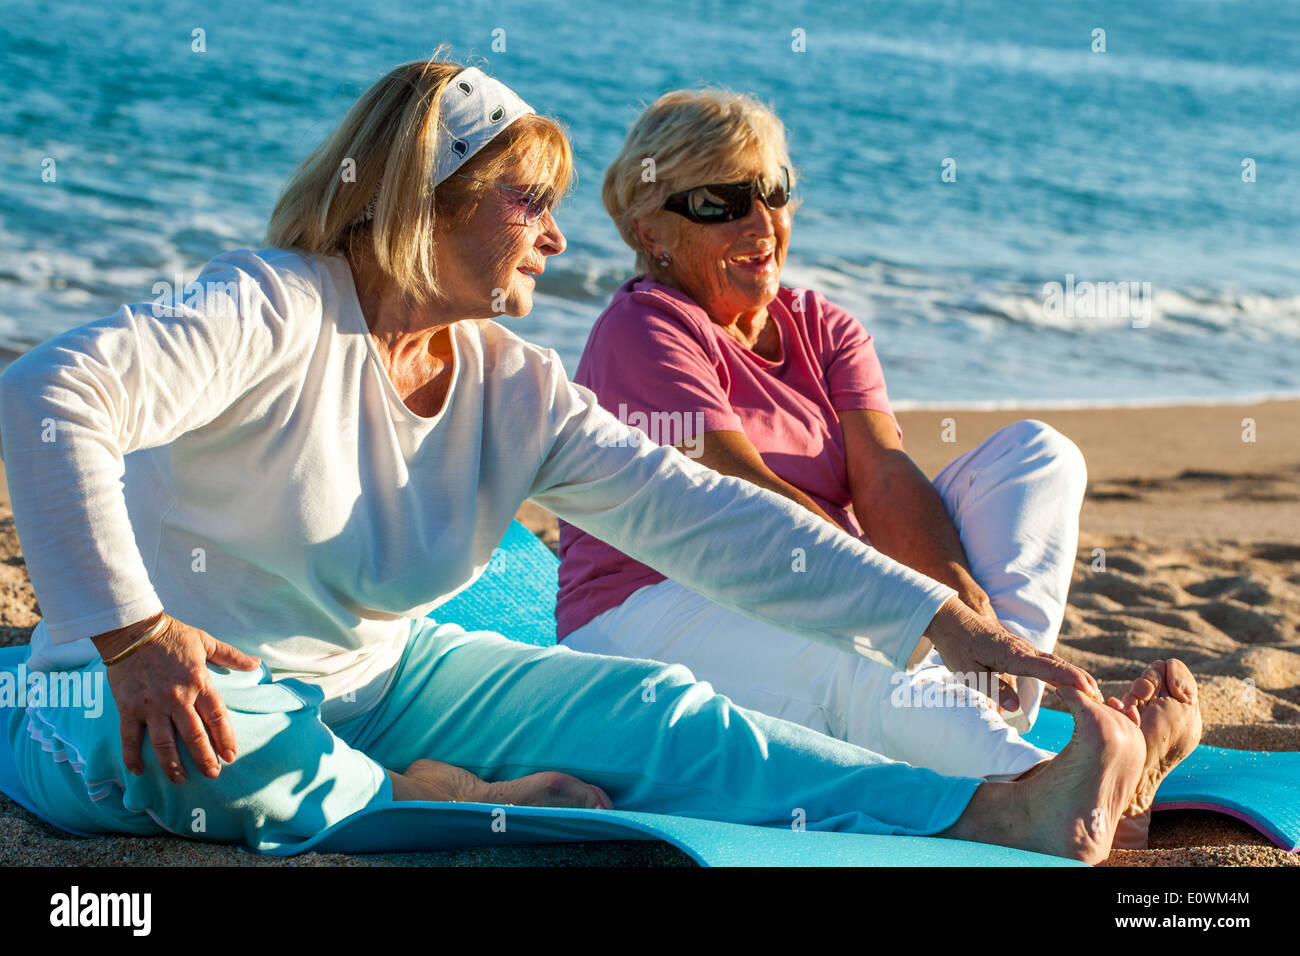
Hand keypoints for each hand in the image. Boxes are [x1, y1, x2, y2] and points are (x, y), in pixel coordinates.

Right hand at [95, 613, 261, 783]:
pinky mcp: (128, 708)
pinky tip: (139, 771)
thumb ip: (232, 656)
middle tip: (213, 774)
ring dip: (173, 765)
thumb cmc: (173, 636)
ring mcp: (151, 705)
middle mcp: (177, 698)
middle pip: (194, 735)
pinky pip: (130, 737)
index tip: (231, 756)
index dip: (225, 738)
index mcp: (199, 682)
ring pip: (164, 743)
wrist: (133, 630)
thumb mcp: (206, 642)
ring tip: (180, 780)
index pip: (217, 716)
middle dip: (205, 758)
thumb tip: (256, 664)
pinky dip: (132, 756)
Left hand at [924, 595, 1100, 711]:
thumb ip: (993, 688)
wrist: (951, 619)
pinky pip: (1047, 661)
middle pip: (1059, 665)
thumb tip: (1015, 708)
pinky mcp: (1020, 649)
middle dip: (1082, 681)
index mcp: (1012, 655)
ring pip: (1055, 662)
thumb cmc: (957, 646)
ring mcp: (1023, 648)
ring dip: (1076, 676)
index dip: (1069, 680)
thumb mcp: (969, 672)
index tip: (1090, 690)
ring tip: (1095, 693)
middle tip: (1102, 701)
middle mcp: (1023, 650)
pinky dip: (1064, 671)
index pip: (1047, 669)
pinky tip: (1072, 681)